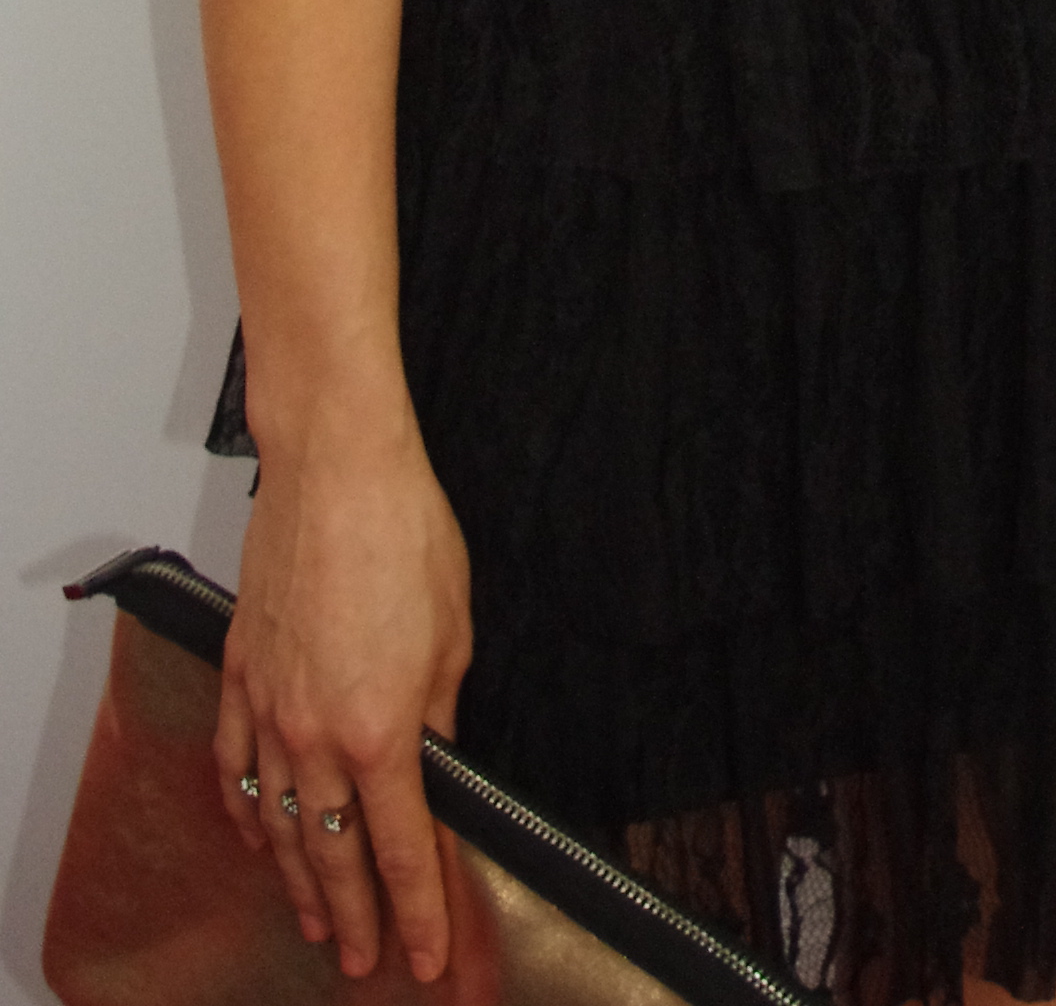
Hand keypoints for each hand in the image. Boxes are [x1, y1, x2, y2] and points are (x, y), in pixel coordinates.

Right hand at [214, 424, 472, 978]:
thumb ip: (442, 715)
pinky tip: (253, 837)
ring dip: (296, 880)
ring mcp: (269, 708)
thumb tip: (438, 766)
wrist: (335, 467)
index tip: (427, 954)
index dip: (419, 909)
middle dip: (354, 917)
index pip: (404, 848)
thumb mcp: (454, 632)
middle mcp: (315, 733)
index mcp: (381, 730)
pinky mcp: (241, 675)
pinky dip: (242, 813)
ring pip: (277, 823)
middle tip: (364, 962)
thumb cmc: (403, 531)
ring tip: (315, 921)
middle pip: (332, 853)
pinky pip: (233, 767)